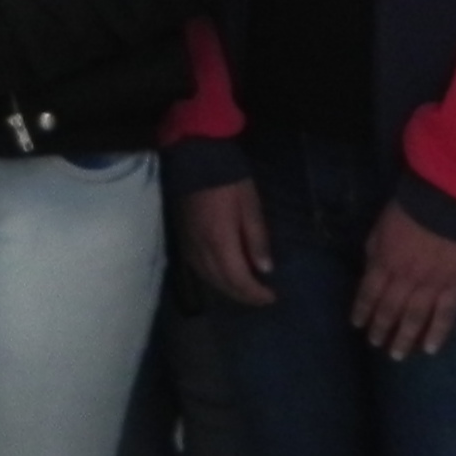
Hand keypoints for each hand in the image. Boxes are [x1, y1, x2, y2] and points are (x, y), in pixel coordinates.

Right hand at [182, 179, 275, 306]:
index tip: (272, 297)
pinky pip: (198, 268)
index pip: (239, 279)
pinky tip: (222, 276)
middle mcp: (202, 250)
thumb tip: (265, 269)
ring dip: (227, 289)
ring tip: (245, 291)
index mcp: (221, 242)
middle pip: (222, 283)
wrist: (195, 158)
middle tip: (261, 298)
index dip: (255, 293)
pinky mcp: (183, 238)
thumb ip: (257, 239)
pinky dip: (213, 279)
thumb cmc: (229, 180)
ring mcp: (189, 244)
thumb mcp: (250, 206)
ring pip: (208, 278)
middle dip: (243, 295)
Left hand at [354, 202, 455, 359]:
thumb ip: (375, 252)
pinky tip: (429, 349)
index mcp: (383, 263)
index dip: (362, 311)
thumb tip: (370, 271)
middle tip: (376, 344)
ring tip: (396, 355)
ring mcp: (431, 286)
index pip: (368, 294)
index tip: (358, 325)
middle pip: (389, 310)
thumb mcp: (380, 227)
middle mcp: (404, 280)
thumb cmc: (410, 209)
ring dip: (404, 338)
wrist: (447, 202)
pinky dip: (437, 334)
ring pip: (414, 319)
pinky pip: (445, 316)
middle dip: (380, 329)